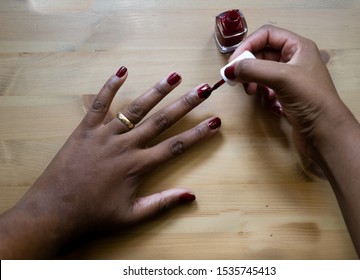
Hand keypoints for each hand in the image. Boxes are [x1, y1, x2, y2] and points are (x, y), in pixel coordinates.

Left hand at [1, 67, 220, 257]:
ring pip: (135, 108)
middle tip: (203, 89)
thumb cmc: (94, 215)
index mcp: (138, 166)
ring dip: (156, 91)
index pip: (175, 146)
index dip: (198, 134)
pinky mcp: (85, 129)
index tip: (215, 122)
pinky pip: (99, 104)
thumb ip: (162, 204)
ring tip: (173, 76)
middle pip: (161, 121)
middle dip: (185, 104)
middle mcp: (125, 145)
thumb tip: (192, 195)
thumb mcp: (131, 216)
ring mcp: (104, 135)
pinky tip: (122, 70)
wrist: (54, 211)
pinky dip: (110, 86)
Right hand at [228, 25, 350, 155]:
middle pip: (262, 53)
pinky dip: (263, 93)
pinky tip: (269, 103)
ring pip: (263, 72)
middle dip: (248, 65)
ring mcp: (291, 78)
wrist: (326, 133)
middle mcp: (295, 59)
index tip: (233, 63)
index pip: (266, 35)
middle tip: (238, 80)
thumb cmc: (311, 100)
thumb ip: (254, 69)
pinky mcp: (288, 95)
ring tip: (251, 92)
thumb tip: (230, 70)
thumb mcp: (282, 78)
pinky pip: (267, 87)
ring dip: (253, 81)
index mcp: (298, 47)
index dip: (248, 45)